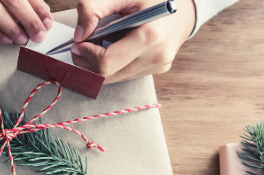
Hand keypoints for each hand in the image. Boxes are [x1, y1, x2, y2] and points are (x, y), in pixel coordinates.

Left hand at [70, 0, 195, 82]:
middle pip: (107, 76)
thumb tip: (78, 35)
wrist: (185, 4)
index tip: (80, 41)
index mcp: (149, 36)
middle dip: (88, 62)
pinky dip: (114, 63)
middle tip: (83, 44)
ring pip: (115, 78)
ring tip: (101, 42)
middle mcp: (156, 57)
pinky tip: (117, 46)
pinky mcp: (158, 69)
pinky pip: (126, 74)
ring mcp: (158, 66)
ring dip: (99, 64)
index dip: (86, 55)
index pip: (106, 63)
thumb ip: (94, 9)